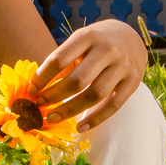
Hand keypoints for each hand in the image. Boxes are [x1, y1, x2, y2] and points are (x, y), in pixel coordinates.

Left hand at [28, 18, 146, 132]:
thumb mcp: (79, 42)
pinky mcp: (133, 82)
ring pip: (95, 95)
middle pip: (77, 80)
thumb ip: (62, 61)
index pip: (59, 60)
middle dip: (54, 96)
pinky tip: (79, 127)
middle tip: (39, 106)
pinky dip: (95, 119)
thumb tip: (38, 87)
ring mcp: (123, 66)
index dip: (42, 77)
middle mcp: (107, 50)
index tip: (31, 90)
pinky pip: (113, 106)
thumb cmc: (96, 42)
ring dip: (70, 110)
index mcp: (87, 37)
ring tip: (52, 118)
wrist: (132, 37)